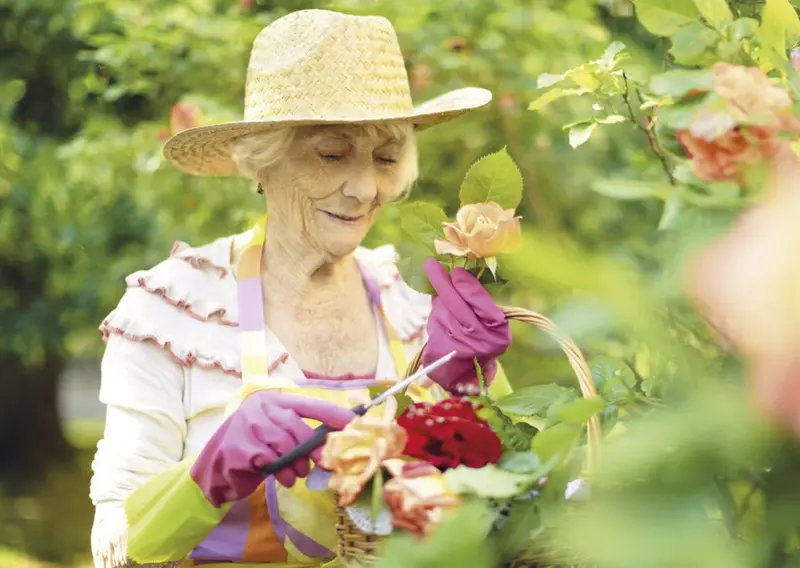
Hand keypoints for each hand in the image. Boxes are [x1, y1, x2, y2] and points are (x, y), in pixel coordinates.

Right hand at [190, 391, 355, 505]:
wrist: (216, 467)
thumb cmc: (254, 448)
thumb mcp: (276, 435)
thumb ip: (299, 434)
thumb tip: (333, 443)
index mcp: (274, 401)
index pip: (310, 405)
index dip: (334, 415)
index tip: (354, 424)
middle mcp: (260, 407)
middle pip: (297, 428)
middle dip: (311, 449)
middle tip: (318, 464)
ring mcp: (246, 425)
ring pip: (284, 446)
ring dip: (295, 465)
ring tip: (295, 475)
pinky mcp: (238, 447)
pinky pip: (268, 461)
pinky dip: (279, 472)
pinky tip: (280, 478)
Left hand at [421, 258, 510, 393]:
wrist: (471, 374)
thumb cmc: (483, 339)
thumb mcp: (490, 322)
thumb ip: (477, 301)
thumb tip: (455, 275)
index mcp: (498, 331)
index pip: (480, 302)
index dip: (466, 285)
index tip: (456, 271)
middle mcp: (480, 341)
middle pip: (457, 305)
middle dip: (443, 283)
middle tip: (431, 265)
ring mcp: (459, 348)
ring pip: (442, 312)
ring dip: (440, 302)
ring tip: (446, 303)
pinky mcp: (441, 352)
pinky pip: (433, 324)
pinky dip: (436, 316)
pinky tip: (441, 318)